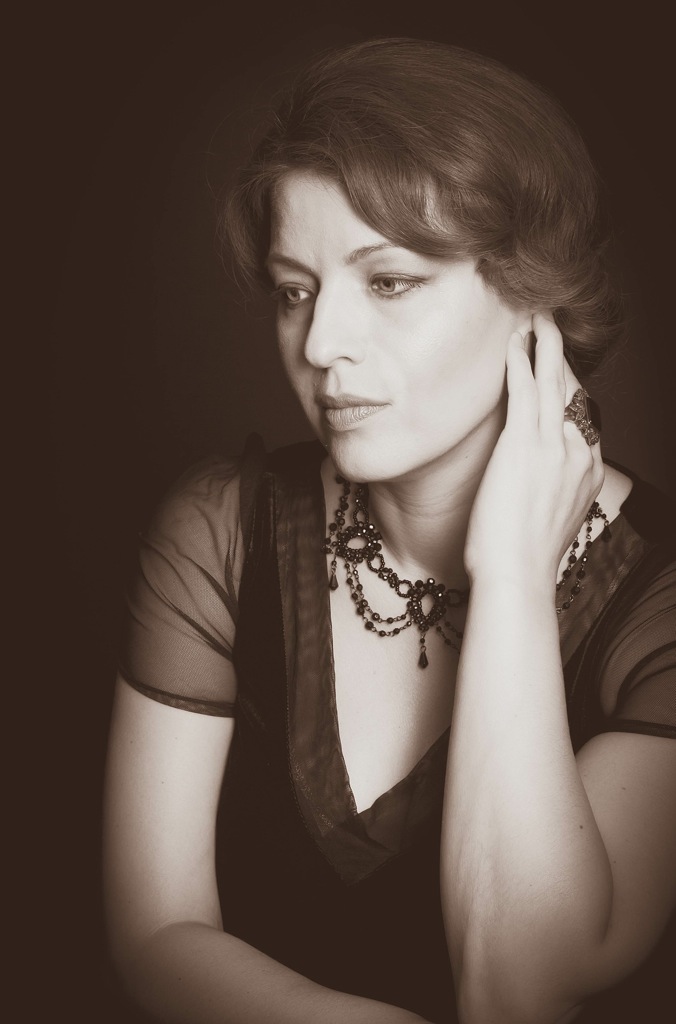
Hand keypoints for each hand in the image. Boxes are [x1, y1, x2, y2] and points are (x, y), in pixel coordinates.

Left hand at [464, 313, 603, 587]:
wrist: (517, 575)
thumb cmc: (523, 559)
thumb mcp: (550, 521)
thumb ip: (551, 493)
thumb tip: (537, 484)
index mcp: (587, 472)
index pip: (580, 417)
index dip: (568, 389)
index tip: (559, 371)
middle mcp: (578, 453)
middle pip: (572, 393)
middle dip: (561, 357)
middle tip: (552, 327)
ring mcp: (554, 446)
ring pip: (553, 382)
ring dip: (545, 345)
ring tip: (537, 317)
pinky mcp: (525, 444)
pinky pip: (525, 389)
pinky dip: (521, 360)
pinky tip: (516, 339)